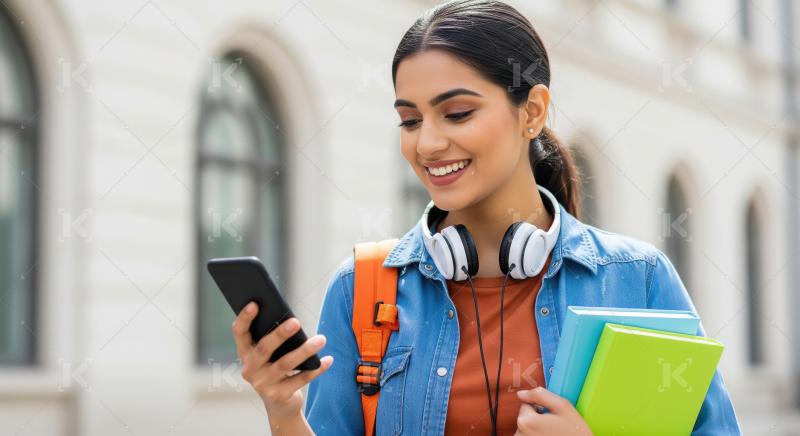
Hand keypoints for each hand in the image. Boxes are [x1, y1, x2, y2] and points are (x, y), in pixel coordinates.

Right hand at [232, 301, 333, 419]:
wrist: (279, 405)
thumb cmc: (276, 370)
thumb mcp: (271, 355)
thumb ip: (274, 339)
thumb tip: (292, 321)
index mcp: (245, 353)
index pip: (239, 333)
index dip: (244, 318)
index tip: (254, 303)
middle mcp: (250, 369)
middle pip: (264, 348)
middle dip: (280, 334)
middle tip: (296, 322)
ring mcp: (263, 384)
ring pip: (285, 364)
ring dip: (305, 350)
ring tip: (321, 339)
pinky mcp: (278, 396)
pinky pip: (301, 379)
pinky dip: (316, 369)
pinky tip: (328, 359)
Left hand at [514, 387, 592, 435]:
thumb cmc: (575, 433)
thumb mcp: (562, 406)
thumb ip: (540, 394)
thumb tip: (522, 394)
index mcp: (525, 421)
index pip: (526, 405)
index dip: (541, 408)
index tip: (553, 416)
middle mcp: (519, 434)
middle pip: (526, 418)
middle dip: (539, 419)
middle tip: (556, 426)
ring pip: (528, 429)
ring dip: (539, 430)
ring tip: (555, 434)